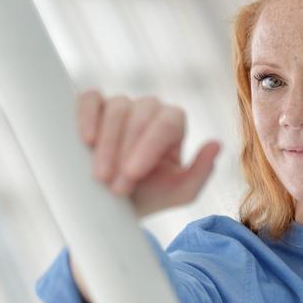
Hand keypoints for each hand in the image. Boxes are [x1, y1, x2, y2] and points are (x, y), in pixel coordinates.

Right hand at [77, 89, 220, 216]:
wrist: (116, 203)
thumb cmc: (151, 195)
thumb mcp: (180, 193)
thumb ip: (202, 172)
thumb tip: (216, 144)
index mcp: (173, 124)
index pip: (168, 122)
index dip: (149, 146)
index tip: (133, 174)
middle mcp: (150, 109)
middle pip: (141, 115)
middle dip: (126, 151)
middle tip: (115, 185)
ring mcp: (122, 105)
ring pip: (117, 108)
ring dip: (108, 143)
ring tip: (100, 176)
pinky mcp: (94, 105)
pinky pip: (91, 99)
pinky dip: (87, 115)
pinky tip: (86, 140)